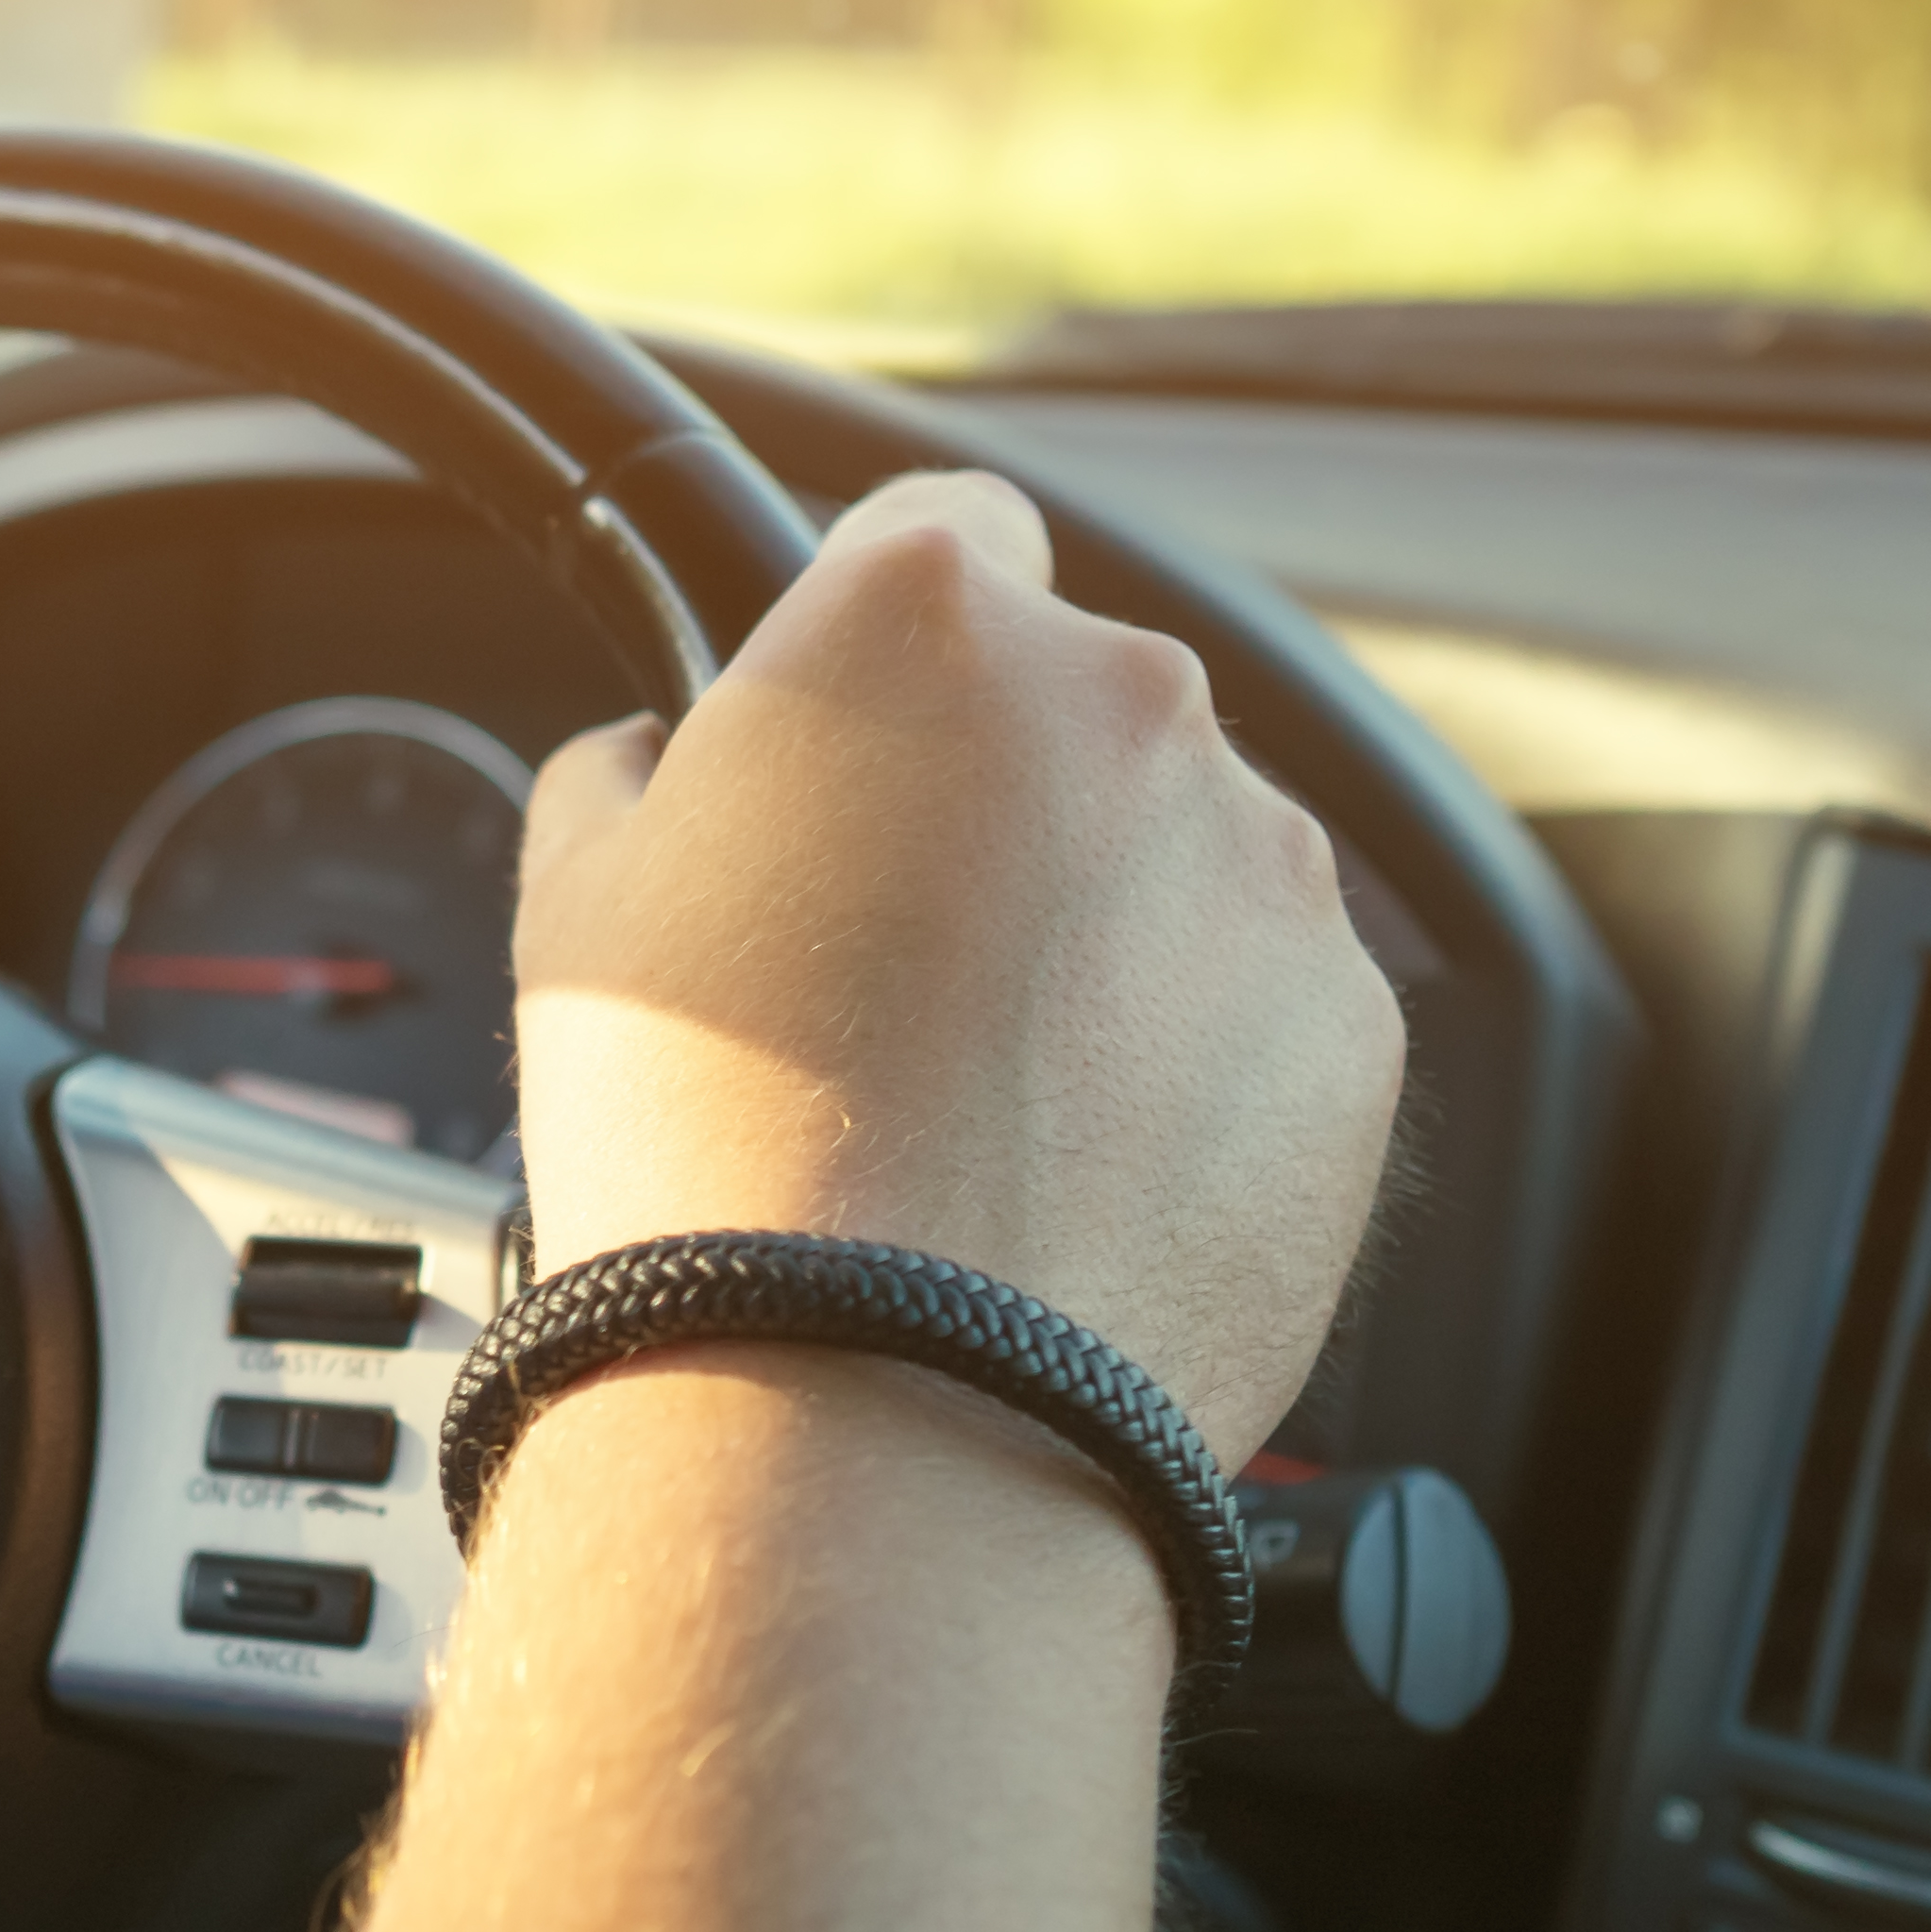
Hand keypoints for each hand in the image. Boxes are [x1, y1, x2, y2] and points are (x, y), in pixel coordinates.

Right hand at [512, 470, 1404, 1469]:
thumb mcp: (579, 901)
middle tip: (892, 965)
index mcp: (927, 619)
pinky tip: (1073, 1172)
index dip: (886, 640)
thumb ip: (641, 772)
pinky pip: (1264, 1004)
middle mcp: (1127, 700)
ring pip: (1182, 854)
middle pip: (1074, 701)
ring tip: (982, 1100)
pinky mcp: (1352, 1026)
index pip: (943, 528)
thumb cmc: (705, 1144)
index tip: (860, 739)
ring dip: (1106, 933)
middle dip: (1002, 803)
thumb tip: (668, 766)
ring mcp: (1262, 862)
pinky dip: (1195, 1065)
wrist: (871, 1403)